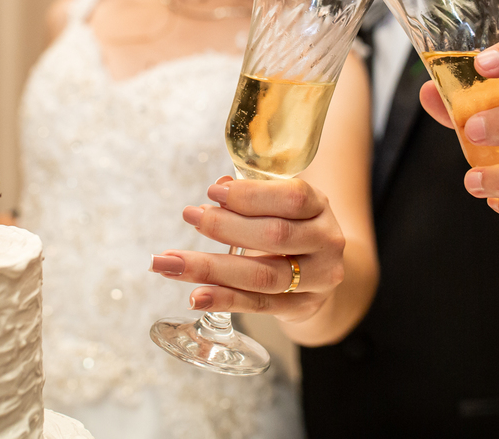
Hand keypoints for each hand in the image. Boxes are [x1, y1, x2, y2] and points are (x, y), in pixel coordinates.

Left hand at [149, 175, 345, 323]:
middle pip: (275, 236)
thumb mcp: (282, 205)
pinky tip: (196, 296)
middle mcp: (326, 241)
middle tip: (189, 217)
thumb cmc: (293, 227)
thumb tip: (219, 189)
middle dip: (225, 227)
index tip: (212, 193)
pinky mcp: (302, 308)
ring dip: (212, 269)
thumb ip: (253, 196)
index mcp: (319, 206)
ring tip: (172, 264)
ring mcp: (318, 279)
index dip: (250, 195)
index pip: (291, 197)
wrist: (322, 270)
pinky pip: (258, 305)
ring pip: (263, 275)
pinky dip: (224, 300)